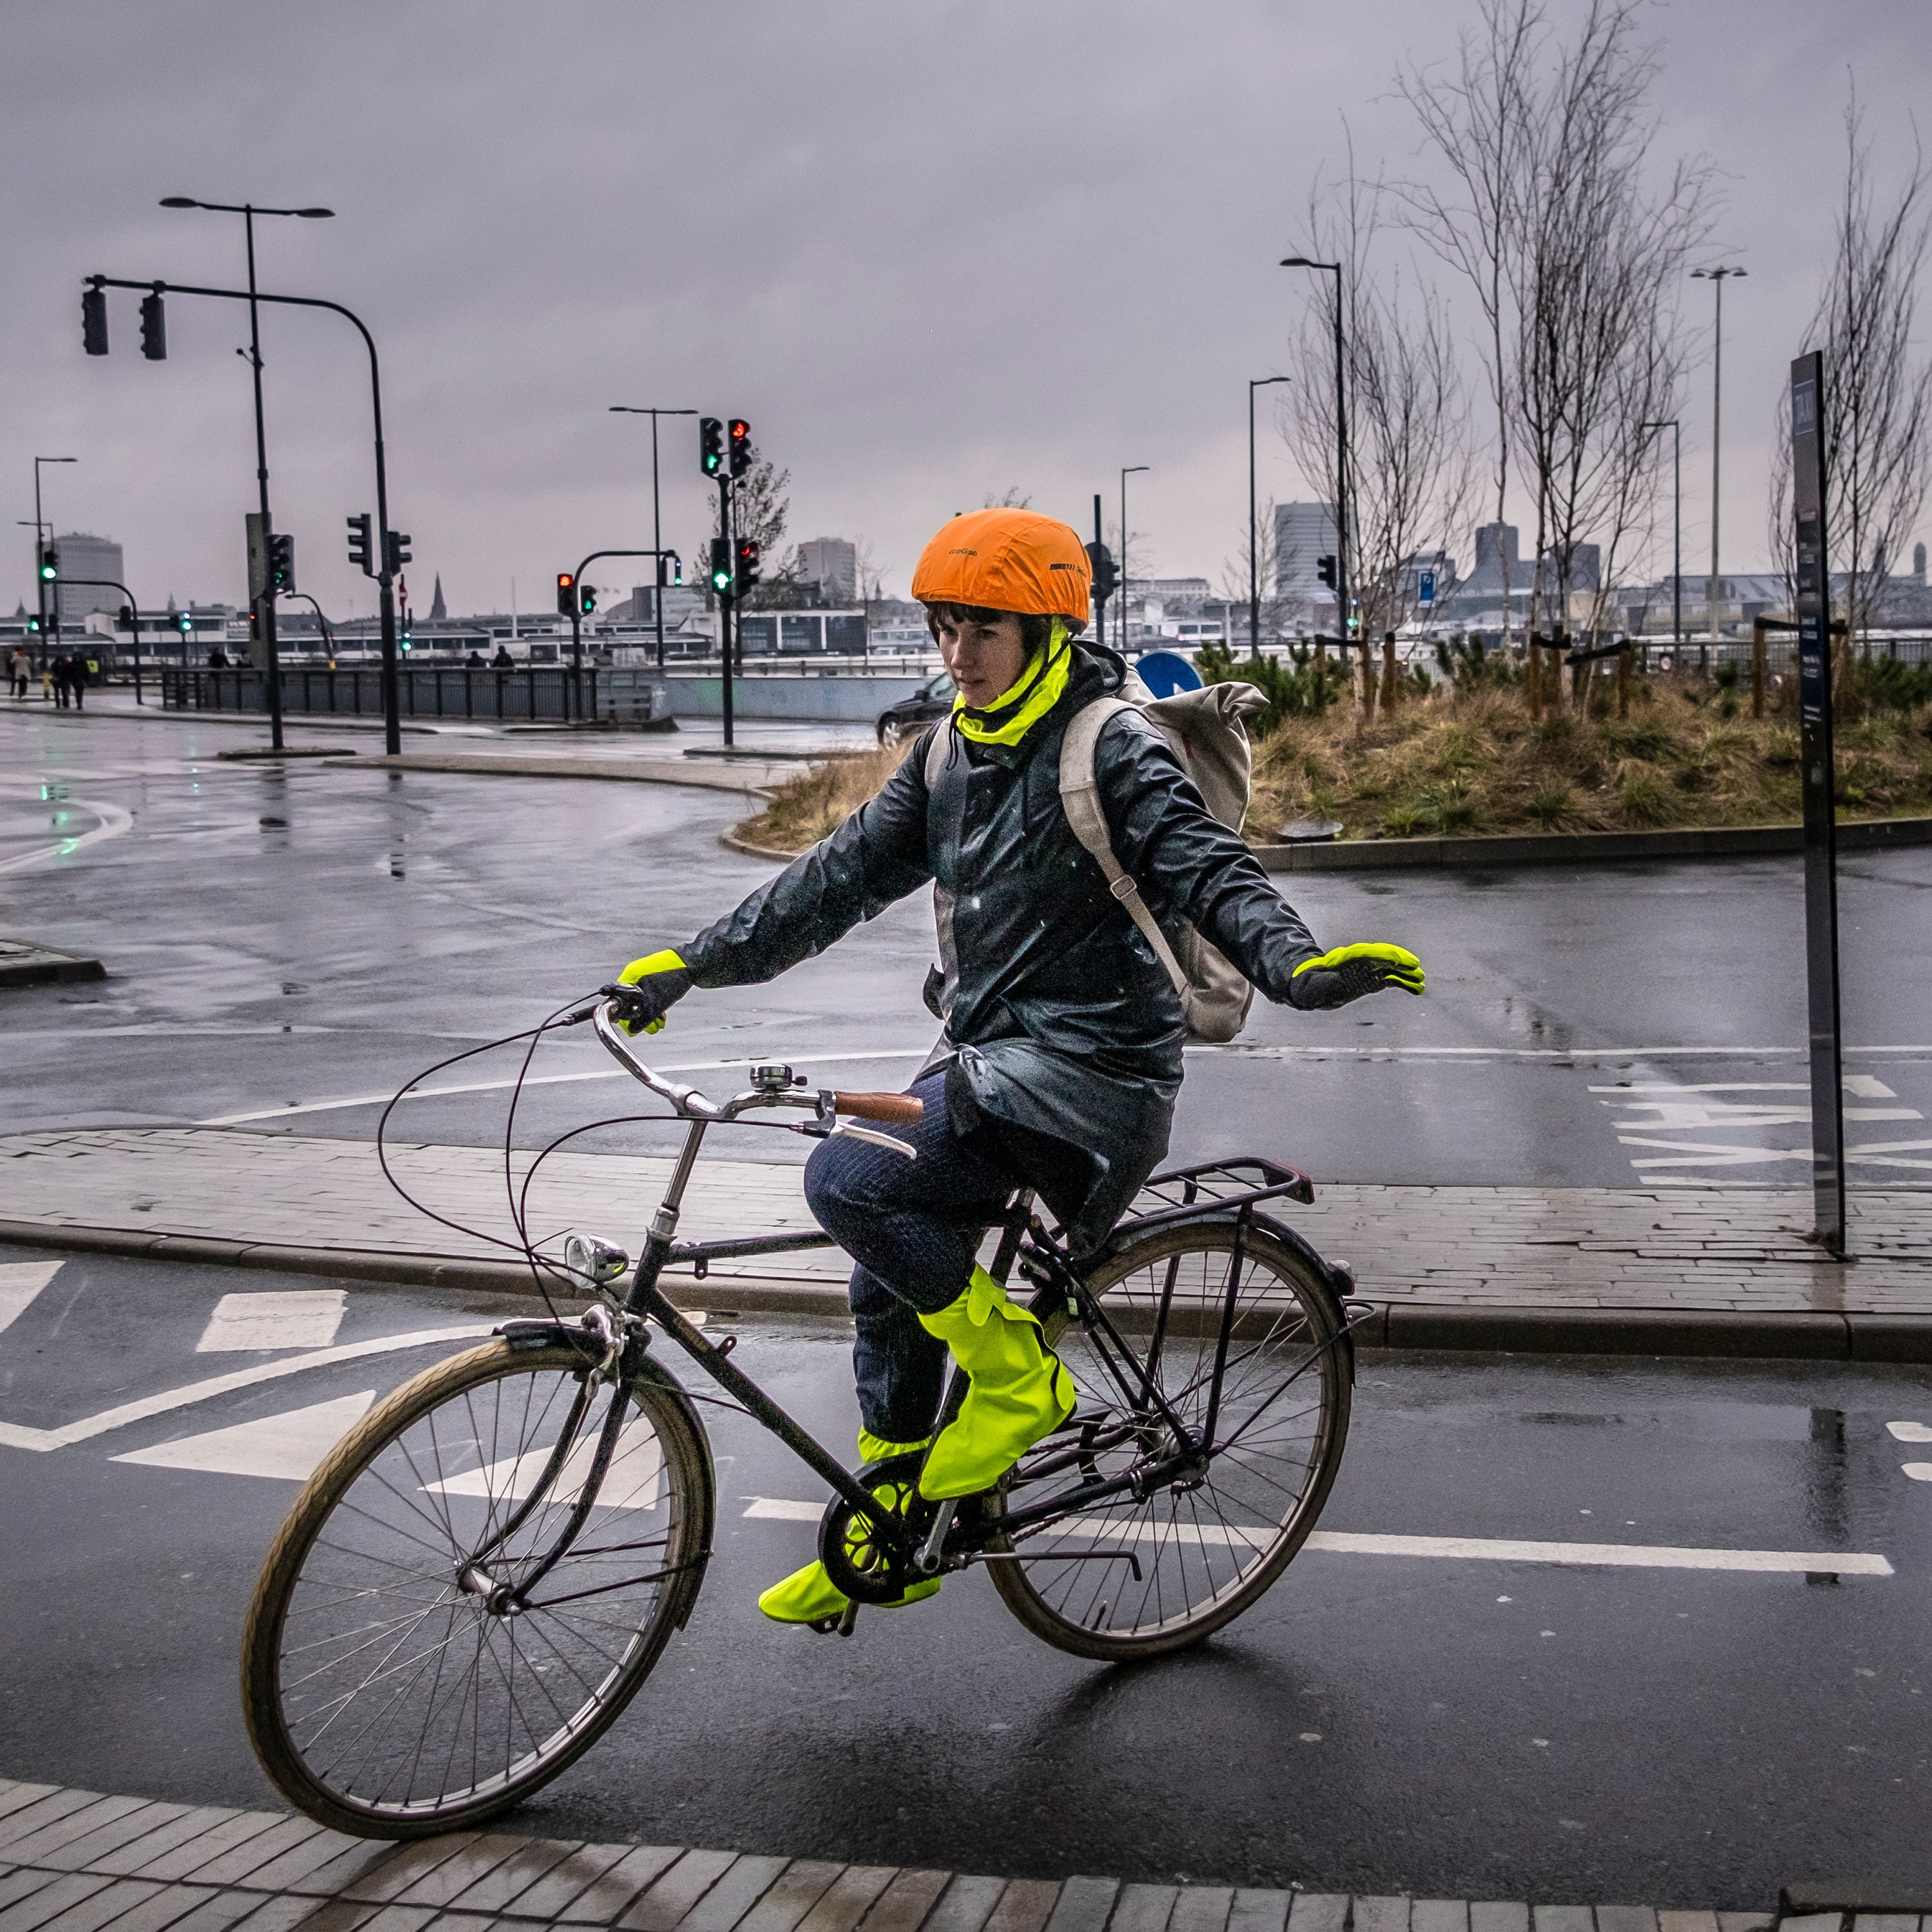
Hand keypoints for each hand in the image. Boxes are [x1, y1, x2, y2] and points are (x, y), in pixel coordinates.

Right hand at [614, 949, 692, 1035]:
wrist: (694, 964)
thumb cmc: (676, 975)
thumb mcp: (659, 1000)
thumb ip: (645, 1014)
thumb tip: (633, 1029)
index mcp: (631, 975)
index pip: (619, 999)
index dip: (626, 1016)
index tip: (632, 1026)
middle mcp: (635, 975)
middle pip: (629, 1002)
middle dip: (639, 1017)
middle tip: (651, 1028)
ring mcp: (644, 977)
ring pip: (640, 1002)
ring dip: (649, 1015)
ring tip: (659, 1024)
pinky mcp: (654, 981)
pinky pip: (649, 998)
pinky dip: (654, 1009)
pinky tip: (662, 1017)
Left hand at [1288, 942, 1424, 1009]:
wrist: (1315, 988)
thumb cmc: (1313, 985)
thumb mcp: (1314, 985)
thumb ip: (1323, 983)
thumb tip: (1332, 982)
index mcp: (1348, 959)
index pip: (1369, 953)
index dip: (1383, 955)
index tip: (1396, 959)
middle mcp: (1362, 962)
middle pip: (1384, 958)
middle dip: (1400, 961)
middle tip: (1416, 967)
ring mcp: (1370, 971)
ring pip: (1392, 969)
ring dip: (1407, 974)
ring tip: (1421, 981)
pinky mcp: (1375, 980)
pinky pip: (1393, 980)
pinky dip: (1405, 984)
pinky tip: (1417, 989)